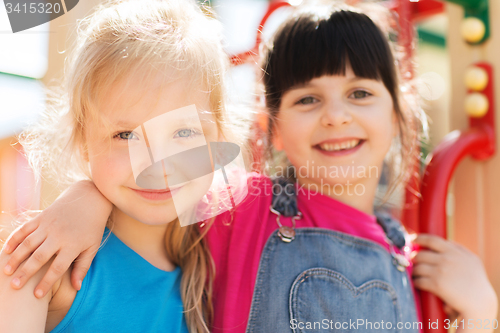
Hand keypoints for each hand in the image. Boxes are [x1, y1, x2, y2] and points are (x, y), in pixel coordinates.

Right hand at [1, 180, 111, 297]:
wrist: (89, 199)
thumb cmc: (91, 227)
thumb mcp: (92, 247)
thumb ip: (83, 267)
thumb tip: (77, 287)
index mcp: (72, 245)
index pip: (57, 268)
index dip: (46, 282)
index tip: (36, 295)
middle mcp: (59, 236)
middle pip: (39, 257)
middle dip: (26, 273)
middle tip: (14, 286)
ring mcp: (48, 225)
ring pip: (28, 244)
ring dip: (16, 258)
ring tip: (6, 271)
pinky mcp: (41, 217)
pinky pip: (24, 229)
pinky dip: (14, 239)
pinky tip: (5, 251)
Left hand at [412, 234, 497, 321]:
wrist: (479, 302)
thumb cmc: (477, 282)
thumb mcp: (473, 260)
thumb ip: (460, 249)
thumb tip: (447, 241)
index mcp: (454, 252)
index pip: (432, 240)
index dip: (419, 238)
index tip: (412, 239)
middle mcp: (446, 259)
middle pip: (420, 255)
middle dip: (413, 258)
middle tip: (412, 262)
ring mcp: (440, 271)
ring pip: (418, 268)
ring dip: (414, 271)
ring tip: (415, 274)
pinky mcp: (436, 284)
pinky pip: (419, 281)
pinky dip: (416, 282)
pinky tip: (416, 283)